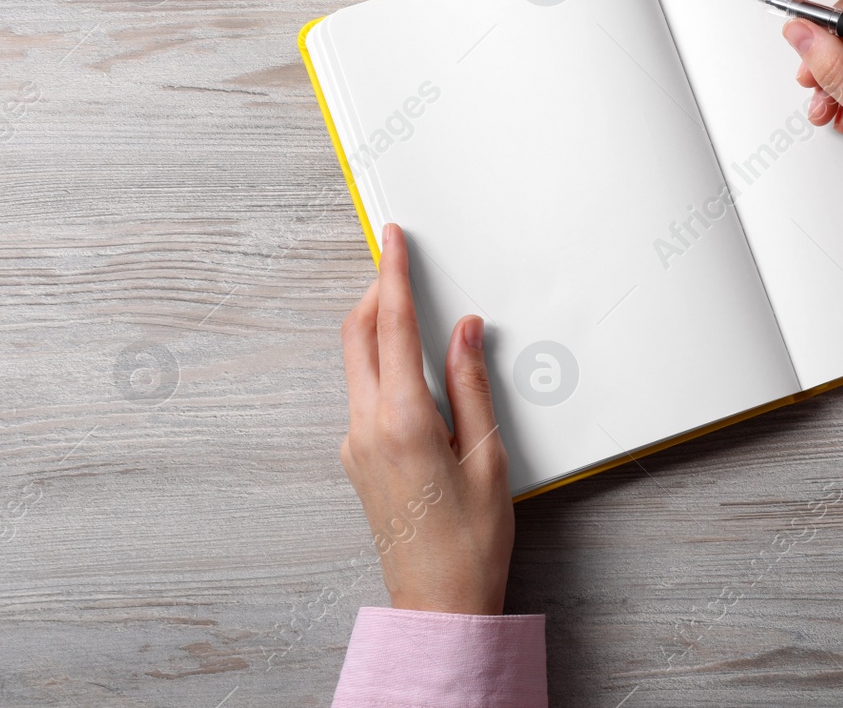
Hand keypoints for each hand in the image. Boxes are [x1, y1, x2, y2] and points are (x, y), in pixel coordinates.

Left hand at [339, 223, 513, 613]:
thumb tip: (465, 330)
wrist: (436, 604)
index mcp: (402, 420)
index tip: (393, 239)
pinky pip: (364, 393)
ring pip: (356, 364)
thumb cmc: (471, 542)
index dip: (394, 275)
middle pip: (359, 336)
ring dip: (377, 327)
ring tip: (410, 308)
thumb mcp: (488, 457)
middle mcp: (366, 428)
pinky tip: (413, 368)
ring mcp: (354, 446)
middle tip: (398, 261)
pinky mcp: (357, 460)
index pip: (393, 327)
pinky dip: (381, 364)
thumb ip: (473, 385)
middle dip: (376, 292)